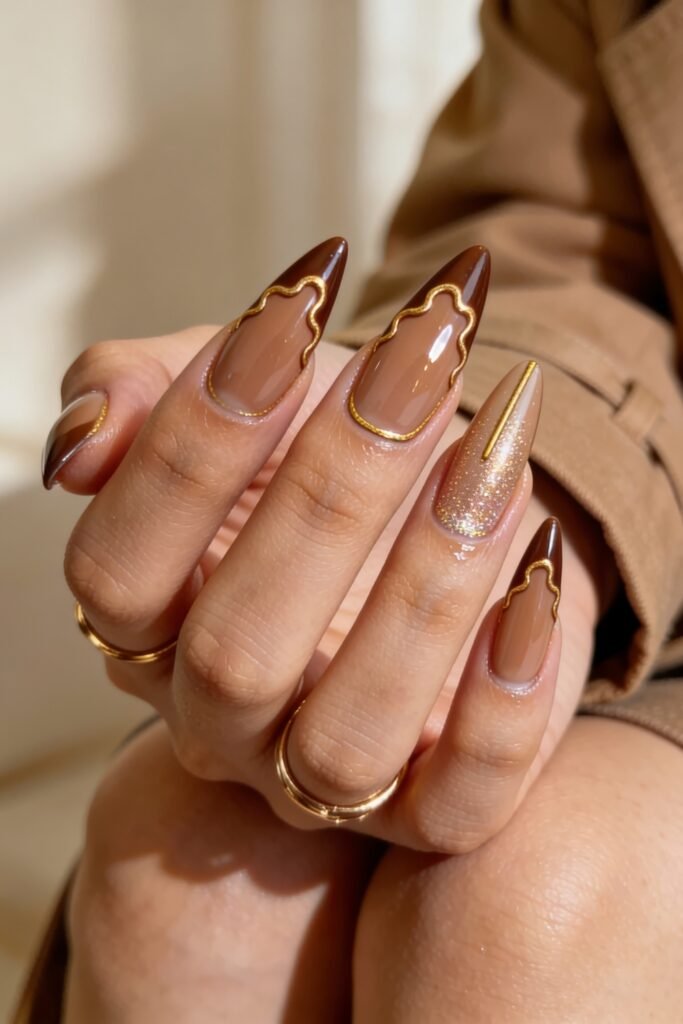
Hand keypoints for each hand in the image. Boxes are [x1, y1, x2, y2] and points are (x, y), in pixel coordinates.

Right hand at [47, 239, 599, 851]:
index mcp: (147, 624)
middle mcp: (218, 717)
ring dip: (427, 588)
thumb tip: (84, 435)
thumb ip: (141, 391)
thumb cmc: (325, 447)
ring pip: (347, 736)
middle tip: (419, 366)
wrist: (438, 507)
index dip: (190, 446)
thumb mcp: (241, 393)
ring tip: (496, 459)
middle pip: (234, 653)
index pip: (118, 570)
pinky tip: (539, 572)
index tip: (292, 313)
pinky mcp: (433, 810)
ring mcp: (321, 778)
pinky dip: (504, 692)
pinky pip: (464, 798)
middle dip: (331, 496)